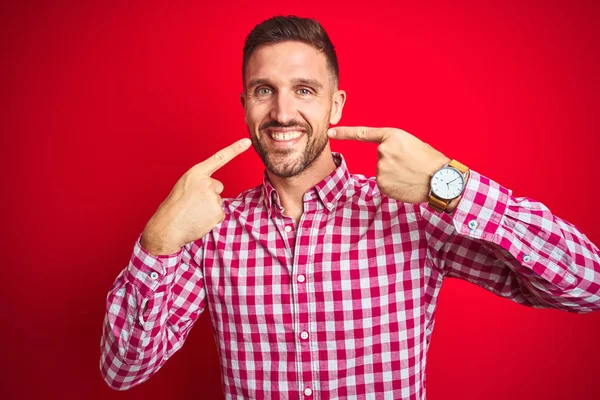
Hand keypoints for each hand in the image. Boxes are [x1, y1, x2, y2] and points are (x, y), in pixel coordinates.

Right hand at [141, 138, 251, 255]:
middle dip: (209, 195)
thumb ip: (200, 183)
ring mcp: (213, 197)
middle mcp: (206, 183)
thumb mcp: (184, 187)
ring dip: (208, 208)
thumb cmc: (174, 208)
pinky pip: (219, 214)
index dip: (234, 150)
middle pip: (218, 187)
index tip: (247, 142)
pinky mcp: (217, 212)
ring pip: (217, 201)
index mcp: (195, 174)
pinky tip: (199, 220)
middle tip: (193, 204)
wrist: (167, 228)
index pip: (218, 159)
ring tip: (193, 213)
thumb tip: (214, 190)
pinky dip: (211, 219)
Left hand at [328, 127, 448, 203]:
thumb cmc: (431, 162)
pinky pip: (385, 184)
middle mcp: (383, 151)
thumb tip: (384, 159)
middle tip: (411, 165)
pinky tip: (407, 184)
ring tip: (411, 175)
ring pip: (383, 172)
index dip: (345, 133)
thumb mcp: (412, 144)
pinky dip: (395, 185)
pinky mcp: (382, 184)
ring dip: (395, 175)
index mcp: (392, 136)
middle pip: (381, 158)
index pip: (363, 133)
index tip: (330, 131)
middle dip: (394, 162)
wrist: (441, 180)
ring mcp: (381, 168)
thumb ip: (394, 147)